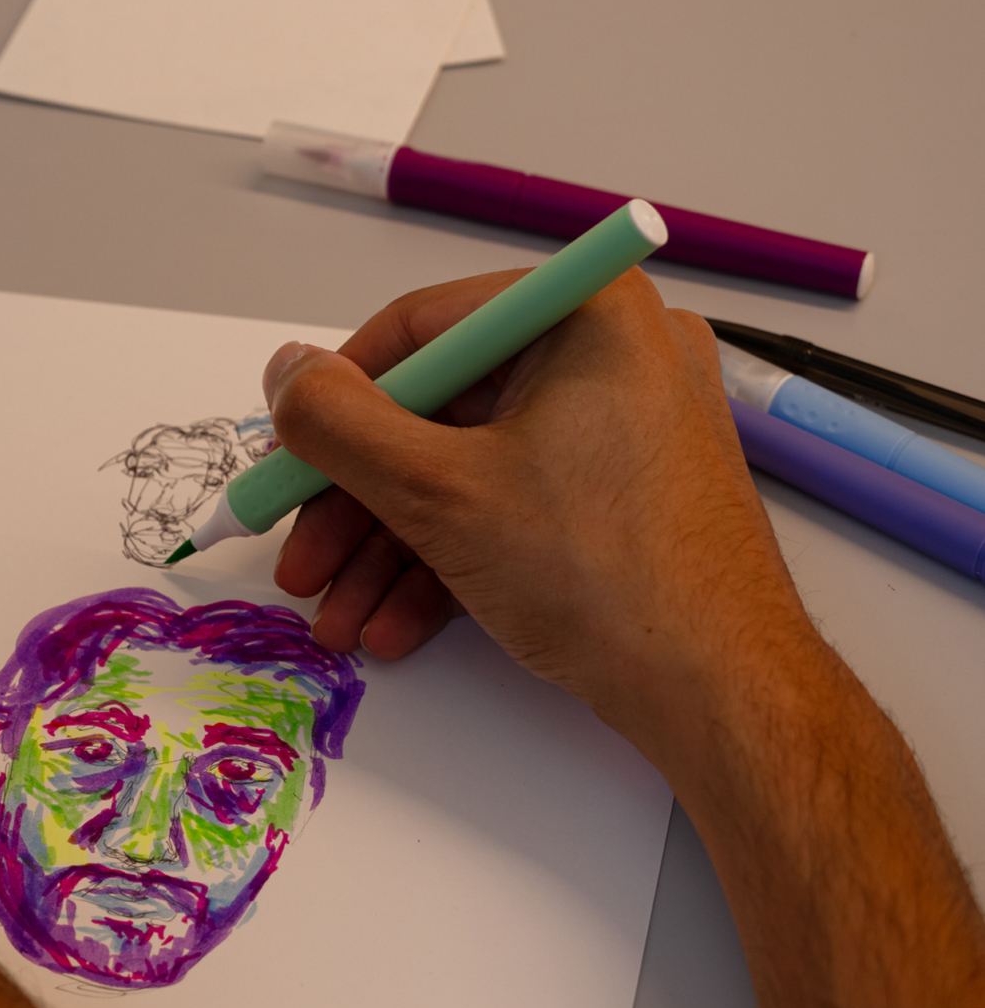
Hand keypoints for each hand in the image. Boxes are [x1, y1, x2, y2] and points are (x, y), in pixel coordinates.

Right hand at [261, 267, 813, 769]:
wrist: (722, 693)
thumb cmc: (603, 576)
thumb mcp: (437, 492)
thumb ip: (339, 424)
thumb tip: (285, 373)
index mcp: (584, 314)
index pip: (419, 332)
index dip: (335, 405)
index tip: (285, 465)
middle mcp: (612, 353)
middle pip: (437, 411)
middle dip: (356, 500)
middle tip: (302, 558)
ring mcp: (624, 425)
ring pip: (467, 468)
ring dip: (390, 545)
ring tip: (341, 617)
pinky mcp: (624, 490)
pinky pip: (513, 502)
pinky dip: (451, 558)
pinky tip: (398, 625)